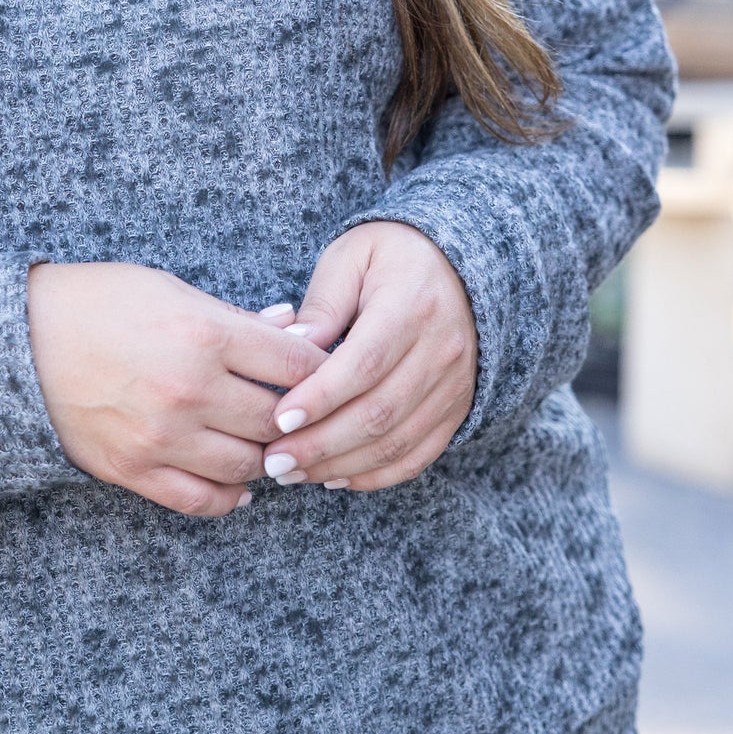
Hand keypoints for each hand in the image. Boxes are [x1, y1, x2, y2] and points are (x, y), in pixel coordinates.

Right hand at [27, 262, 326, 518]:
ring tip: (267, 443)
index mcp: (204, 334)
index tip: (329, 371)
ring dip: (264, 456)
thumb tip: (291, 328)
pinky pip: (202, 501)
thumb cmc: (97, 302)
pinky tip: (238, 483)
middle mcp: (190, 390)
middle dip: (297, 417)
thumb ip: (234, 318)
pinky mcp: (134, 470)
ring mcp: (162, 437)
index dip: (323, 368)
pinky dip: (230, 496)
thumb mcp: (171, 290)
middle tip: (301, 413)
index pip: (298, 364)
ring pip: (248, 466)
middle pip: (279, 420)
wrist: (17, 340)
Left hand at [259, 222, 476, 491]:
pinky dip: (375, 475)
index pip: (365, 363)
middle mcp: (441, 351)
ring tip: (291, 473)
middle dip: (321, 445)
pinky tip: (333, 477)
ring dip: (340, 466)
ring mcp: (454, 386)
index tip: (278, 419)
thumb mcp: (351, 257)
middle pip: (379, 413)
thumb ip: (323, 304)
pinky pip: (417, 455)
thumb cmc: (391, 255)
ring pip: (396, 442)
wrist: (459, 266)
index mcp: (412, 306)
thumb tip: (291, 347)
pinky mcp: (455, 410)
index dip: (321, 397)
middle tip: (273, 460)